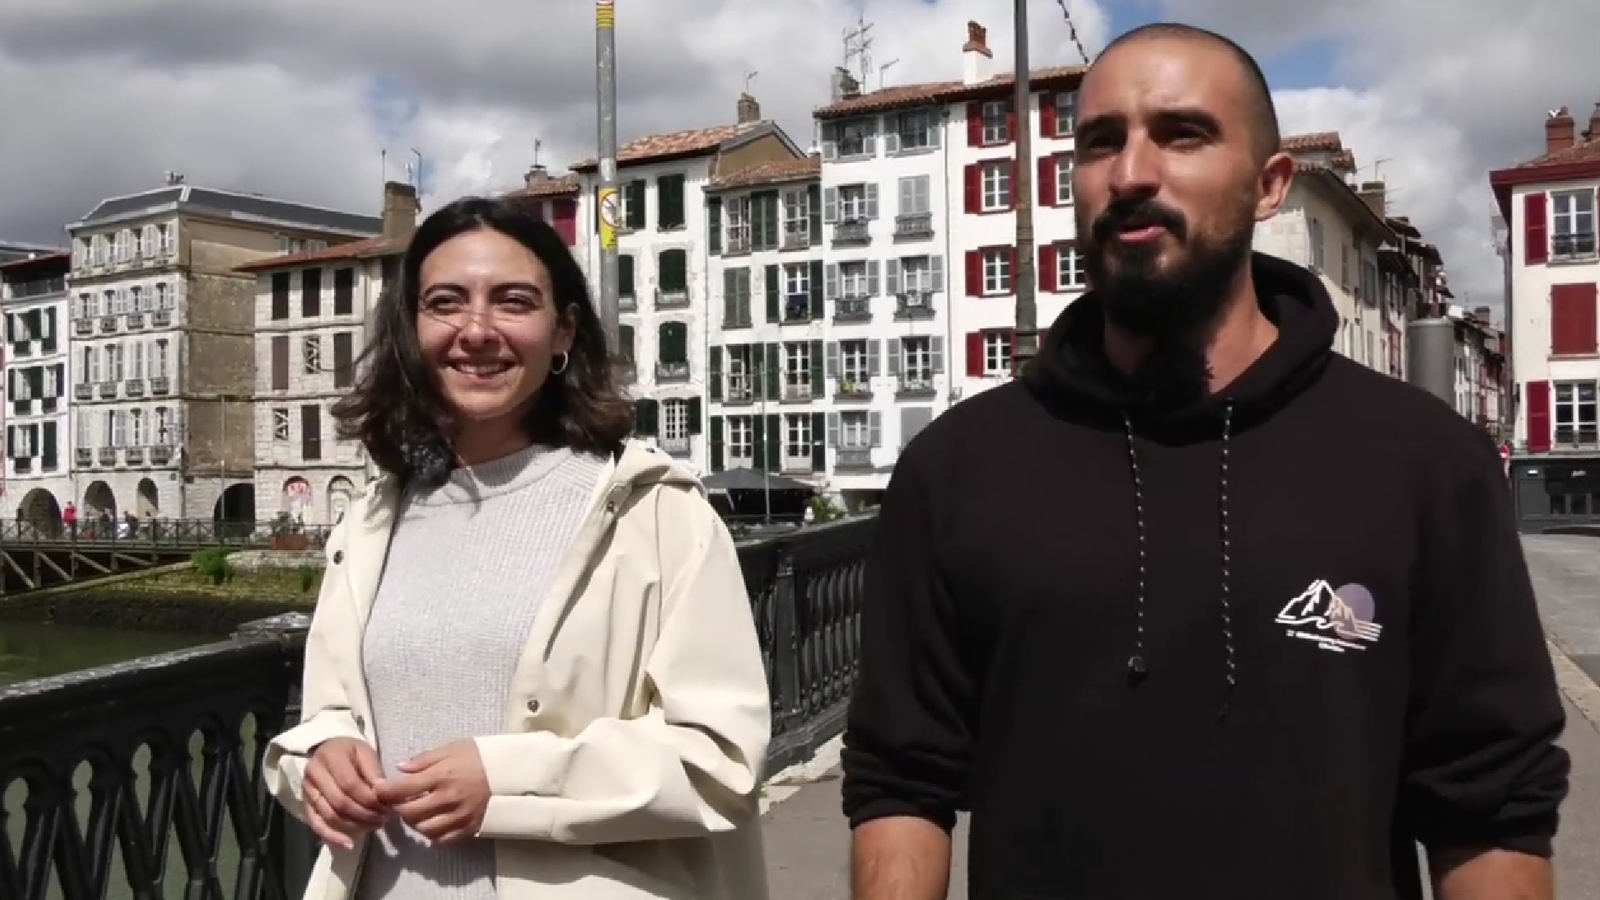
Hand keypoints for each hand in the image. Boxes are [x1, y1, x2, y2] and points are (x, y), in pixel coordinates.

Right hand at [302, 737, 387, 849]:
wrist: (329, 751)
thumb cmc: (350, 752)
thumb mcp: (365, 752)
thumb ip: (374, 772)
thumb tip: (383, 793)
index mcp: (330, 757)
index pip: (350, 784)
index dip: (370, 799)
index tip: (388, 806)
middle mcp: (314, 774)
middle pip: (340, 802)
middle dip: (365, 814)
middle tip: (384, 818)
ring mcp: (307, 791)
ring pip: (330, 815)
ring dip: (355, 825)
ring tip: (375, 825)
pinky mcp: (306, 805)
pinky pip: (316, 825)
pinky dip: (332, 837)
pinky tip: (349, 844)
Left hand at [374, 739, 490, 844]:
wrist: (511, 771)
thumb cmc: (479, 756)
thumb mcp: (452, 748)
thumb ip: (424, 759)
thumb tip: (400, 768)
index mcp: (442, 776)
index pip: (403, 789)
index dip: (385, 791)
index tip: (379, 790)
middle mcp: (448, 799)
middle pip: (409, 813)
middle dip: (398, 809)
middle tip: (398, 802)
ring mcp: (459, 816)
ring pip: (424, 829)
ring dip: (415, 822)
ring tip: (416, 812)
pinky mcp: (469, 828)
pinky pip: (442, 839)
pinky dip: (432, 833)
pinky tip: (432, 822)